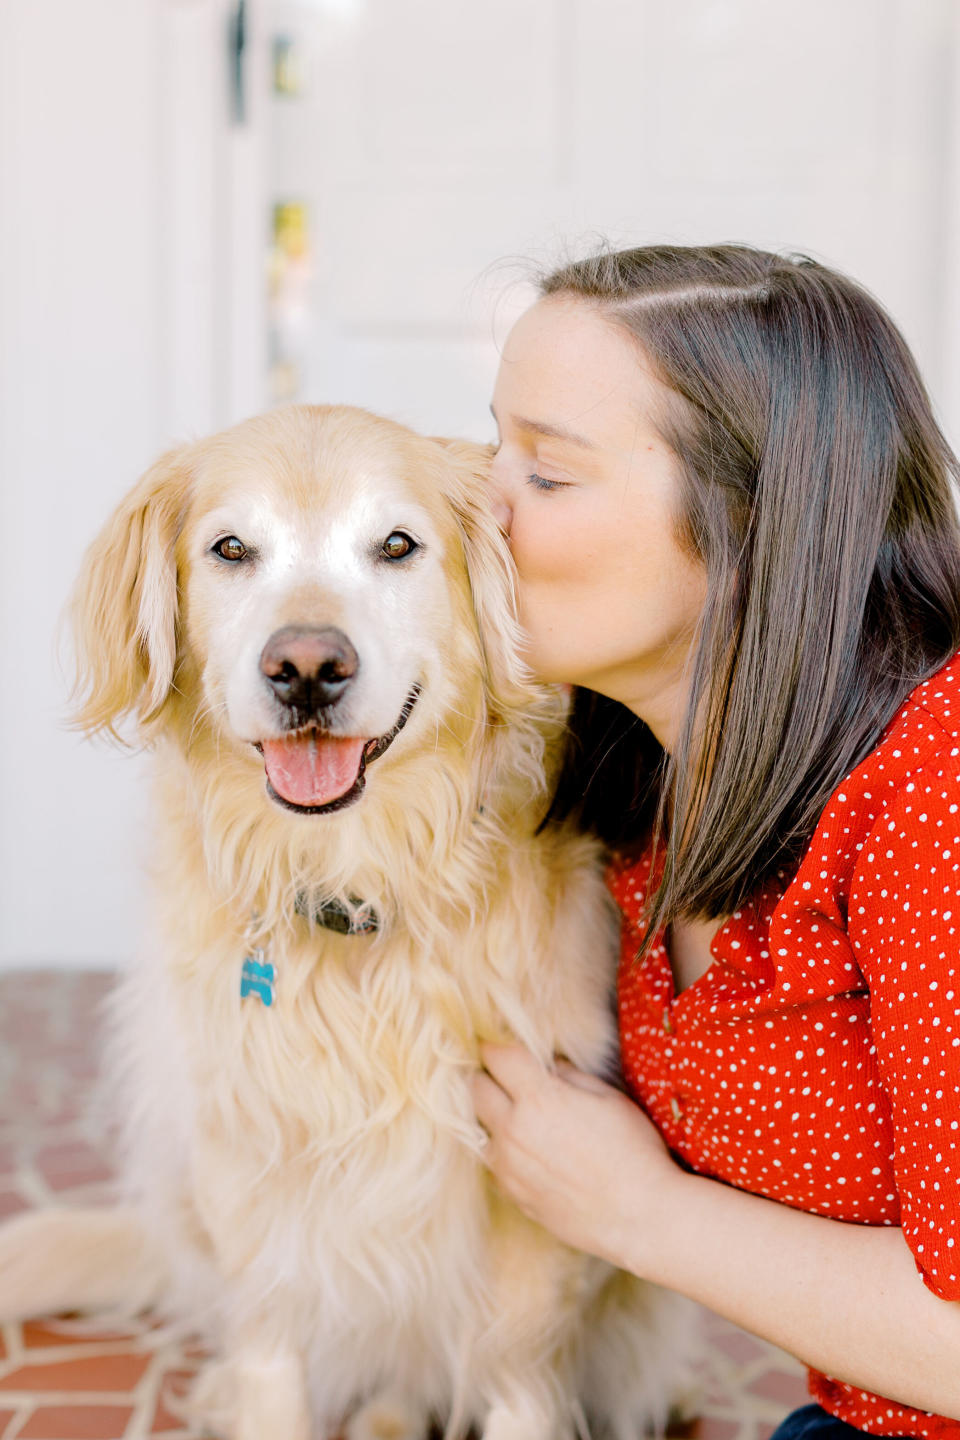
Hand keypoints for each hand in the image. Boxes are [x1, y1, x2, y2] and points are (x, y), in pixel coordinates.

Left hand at [470, 1042, 681, 1268]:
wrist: (641, 1218)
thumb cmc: (634, 1153)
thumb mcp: (610, 1099)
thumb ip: (570, 1076)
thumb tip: (547, 1064)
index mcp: (538, 1100)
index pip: (496, 1056)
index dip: (498, 1045)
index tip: (505, 1046)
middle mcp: (513, 1131)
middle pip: (475, 1088)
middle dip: (488, 1076)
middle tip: (509, 1077)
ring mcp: (508, 1167)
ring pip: (478, 1127)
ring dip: (492, 1116)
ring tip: (521, 1116)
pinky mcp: (512, 1195)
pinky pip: (493, 1161)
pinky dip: (503, 1150)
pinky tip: (531, 1152)